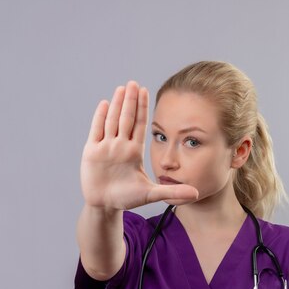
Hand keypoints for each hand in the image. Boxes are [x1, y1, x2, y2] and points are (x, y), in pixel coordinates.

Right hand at [80, 81, 198, 209]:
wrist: (105, 205)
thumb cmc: (127, 198)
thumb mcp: (152, 193)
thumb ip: (173, 191)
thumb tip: (197, 194)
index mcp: (134, 152)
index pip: (139, 125)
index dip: (142, 108)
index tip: (146, 91)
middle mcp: (120, 146)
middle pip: (126, 119)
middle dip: (130, 101)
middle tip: (134, 83)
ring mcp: (106, 148)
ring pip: (112, 121)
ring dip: (117, 104)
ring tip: (122, 88)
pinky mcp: (92, 152)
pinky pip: (96, 131)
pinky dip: (100, 118)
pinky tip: (105, 104)